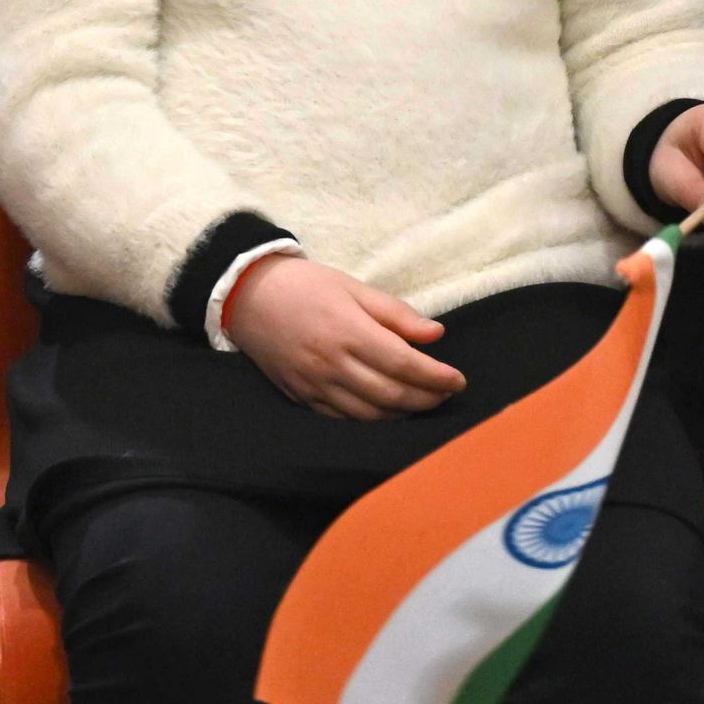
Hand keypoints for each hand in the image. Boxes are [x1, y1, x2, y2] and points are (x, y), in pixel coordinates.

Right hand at [222, 256, 465, 419]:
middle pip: (392, 395)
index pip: (404, 364)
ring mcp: (314, 384)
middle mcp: (331, 363)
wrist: (246, 295)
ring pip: (370, 414)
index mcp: (347, 331)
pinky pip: (343, 419)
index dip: (437, 377)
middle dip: (427, 398)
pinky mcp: (301, 396)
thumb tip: (436, 335)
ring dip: (403, 413)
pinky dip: (371, 419)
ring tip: (420, 401)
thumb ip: (396, 314)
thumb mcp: (353, 287)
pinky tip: (386, 409)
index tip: (458, 380)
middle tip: (444, 393)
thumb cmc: (304, 285)